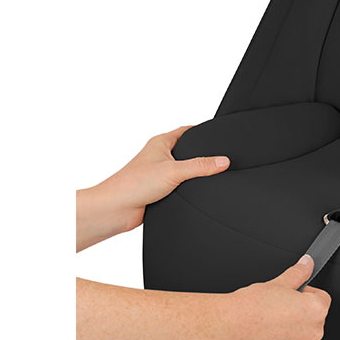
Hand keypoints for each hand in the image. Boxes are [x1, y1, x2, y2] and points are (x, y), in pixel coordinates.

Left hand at [76, 126, 228, 250]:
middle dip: (200, 154)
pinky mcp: (158, 190)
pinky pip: (178, 186)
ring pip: (182, 170)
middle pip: (186, 150)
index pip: (186, 130)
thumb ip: (201, 166)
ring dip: (192, 174)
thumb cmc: (133, 184)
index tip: (216, 133)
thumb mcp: (174, 171)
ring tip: (204, 176)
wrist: (116, 209)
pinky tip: (191, 193)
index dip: (201, 131)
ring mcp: (158, 173)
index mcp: (160, 142)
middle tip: (216, 156)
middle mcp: (158, 156)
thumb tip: (223, 161)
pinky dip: (185, 189)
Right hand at [224, 255, 330, 339]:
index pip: (322, 298)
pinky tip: (271, 333)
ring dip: (294, 328)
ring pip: (304, 334)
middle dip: (301, 311)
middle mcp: (314, 332)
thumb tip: (307, 264)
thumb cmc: (253, 305)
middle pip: (314, 317)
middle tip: (281, 307)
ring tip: (274, 320)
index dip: (306, 293)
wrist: (232, 324)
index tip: (293, 295)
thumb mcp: (280, 282)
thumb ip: (299, 272)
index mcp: (316, 310)